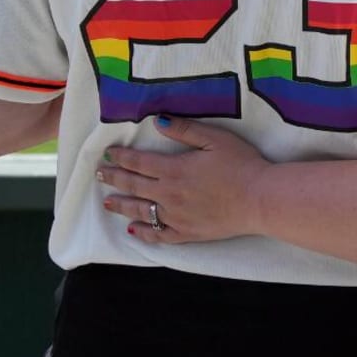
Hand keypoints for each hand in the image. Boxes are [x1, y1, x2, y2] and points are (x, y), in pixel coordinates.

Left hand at [96, 116, 269, 244]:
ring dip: (121, 205)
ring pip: (140, 211)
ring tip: (107, 201)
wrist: (258, 198)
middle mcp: (168, 195)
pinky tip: (133, 230)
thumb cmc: (241, 164)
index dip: (121, 157)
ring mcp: (175, 216)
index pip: (139, 162)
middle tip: (99, 174)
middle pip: (134, 185)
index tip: (107, 153)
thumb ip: (185, 130)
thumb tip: (158, 121)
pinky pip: (157, 235)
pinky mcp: (185, 233)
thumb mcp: (216, 139)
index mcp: (174, 169)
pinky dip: (142, 232)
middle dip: (114, 178)